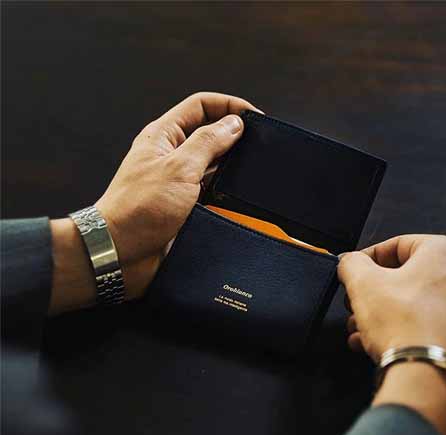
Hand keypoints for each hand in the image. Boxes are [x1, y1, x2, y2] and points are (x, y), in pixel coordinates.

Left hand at [49, 92, 260, 313]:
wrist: (120, 251)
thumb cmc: (138, 209)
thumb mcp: (179, 168)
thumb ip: (208, 143)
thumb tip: (233, 124)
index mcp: (164, 135)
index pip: (200, 105)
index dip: (228, 106)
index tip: (253, 117)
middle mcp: (170, 154)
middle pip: (208, 132)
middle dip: (233, 134)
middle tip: (257, 143)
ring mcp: (177, 179)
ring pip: (211, 162)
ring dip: (230, 163)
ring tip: (249, 168)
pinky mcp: (183, 203)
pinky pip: (210, 189)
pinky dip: (224, 188)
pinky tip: (236, 193)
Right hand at [337, 235, 445, 434]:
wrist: (426, 375)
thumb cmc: (400, 321)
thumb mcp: (362, 282)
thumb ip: (351, 263)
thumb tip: (350, 262)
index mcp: (445, 253)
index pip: (397, 244)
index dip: (366, 257)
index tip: (351, 271)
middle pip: (403, 276)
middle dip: (371, 290)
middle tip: (352, 301)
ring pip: (410, 302)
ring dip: (378, 311)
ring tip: (356, 326)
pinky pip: (421, 324)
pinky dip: (395, 328)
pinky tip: (369, 341)